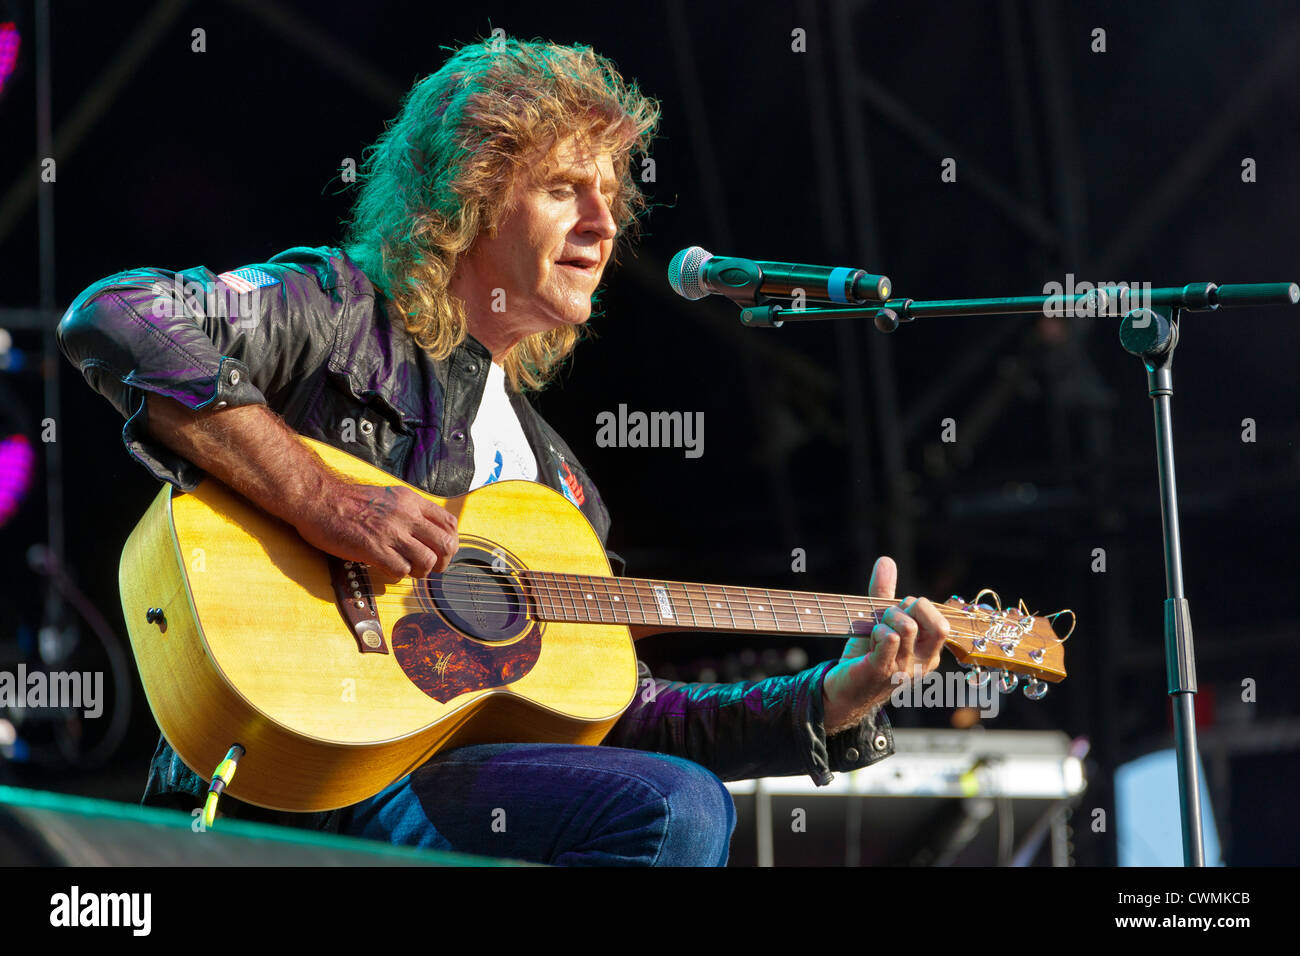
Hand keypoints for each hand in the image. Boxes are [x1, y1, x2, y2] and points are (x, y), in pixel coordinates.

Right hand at [295, 480, 458, 578]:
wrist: (319, 498)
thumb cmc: (349, 500)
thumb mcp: (388, 496)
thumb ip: (409, 511)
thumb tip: (426, 531)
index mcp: (411, 501)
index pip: (449, 523)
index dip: (451, 542)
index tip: (441, 551)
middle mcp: (406, 515)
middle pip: (445, 544)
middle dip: (443, 562)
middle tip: (431, 567)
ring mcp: (391, 532)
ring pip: (427, 561)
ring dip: (420, 571)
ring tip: (408, 569)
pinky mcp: (374, 549)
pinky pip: (401, 571)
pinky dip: (398, 575)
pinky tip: (388, 569)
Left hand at [822, 556, 948, 732]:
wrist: (842, 692)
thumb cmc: (866, 656)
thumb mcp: (880, 623)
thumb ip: (884, 592)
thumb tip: (886, 560)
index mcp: (929, 653)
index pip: (942, 622)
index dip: (918, 608)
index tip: (897, 611)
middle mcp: (922, 663)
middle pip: (935, 623)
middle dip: (909, 609)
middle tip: (887, 617)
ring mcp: (903, 669)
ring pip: (909, 627)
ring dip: (888, 618)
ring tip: (875, 628)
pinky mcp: (881, 671)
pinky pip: (890, 639)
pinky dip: (877, 630)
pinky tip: (869, 638)